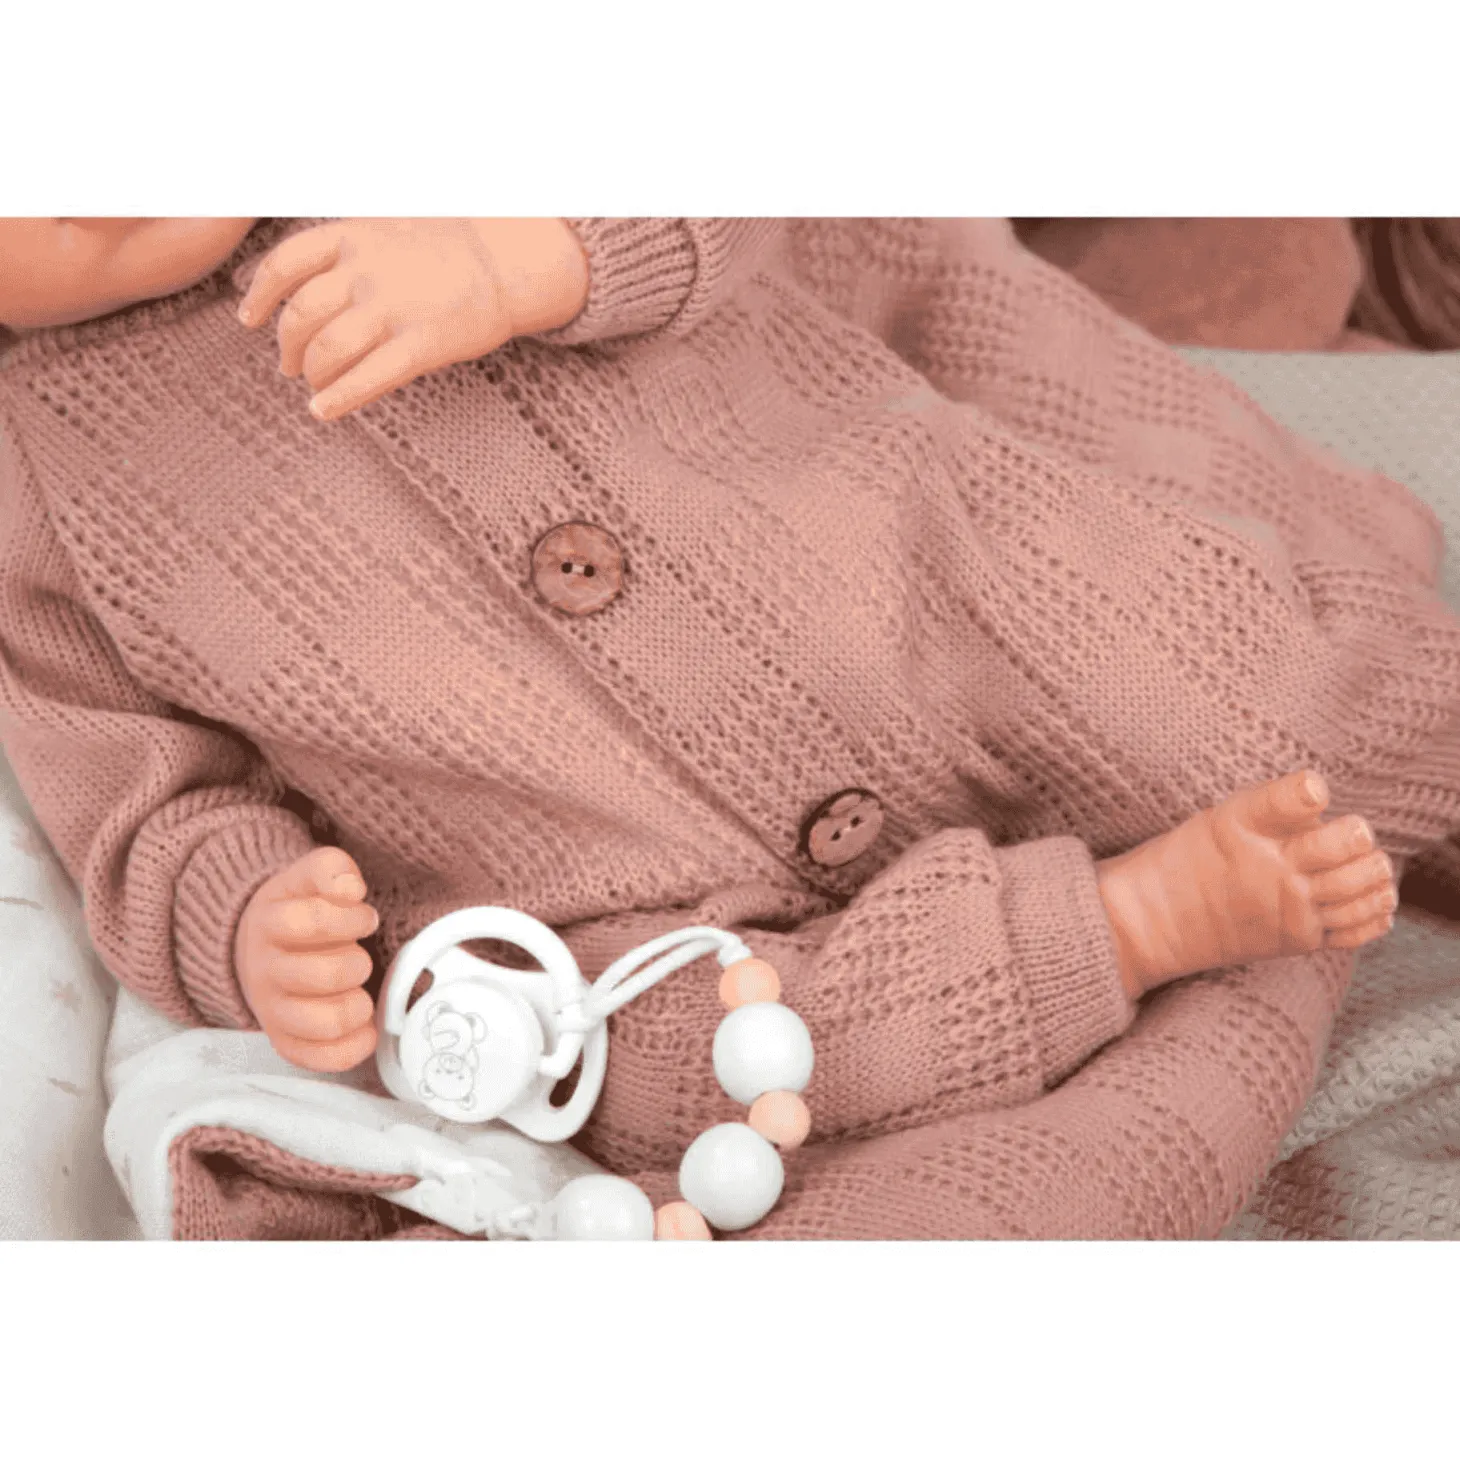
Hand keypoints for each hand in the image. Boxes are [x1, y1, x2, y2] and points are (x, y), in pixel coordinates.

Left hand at [234, 218, 589, 419]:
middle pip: (302, 314)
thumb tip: (291, 282)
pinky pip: (368, 377)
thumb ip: (339, 249)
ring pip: (328, 349)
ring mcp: (394, 308)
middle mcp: (366, 271)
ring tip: (313, 386)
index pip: (284, 265)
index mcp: (351, 236)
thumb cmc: (439, 249)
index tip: (248, 319)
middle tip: (289, 365)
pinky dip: (338, 398)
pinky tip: (323, 412)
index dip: (258, 296)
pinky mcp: (421, 344)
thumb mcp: (381, 225)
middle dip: (287, 346)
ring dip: (312, 374)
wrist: (502, 262)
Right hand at [235, 846, 380, 1071]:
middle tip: (362, 958)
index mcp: (270, 923)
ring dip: (357, 1006)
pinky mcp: (285, 1043)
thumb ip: (331, 869)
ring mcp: (273, 1012)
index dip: (349, 919)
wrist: (258, 948)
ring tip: (360, 992)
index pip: (309, 922)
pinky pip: (321, 1059)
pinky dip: (353, 1047)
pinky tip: (364, 1026)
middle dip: (358, 963)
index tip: (365, 918)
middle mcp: (265, 971)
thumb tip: (349, 888)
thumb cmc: (299, 909)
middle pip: (323, 976)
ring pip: (323, 1024)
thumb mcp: (307, 876)